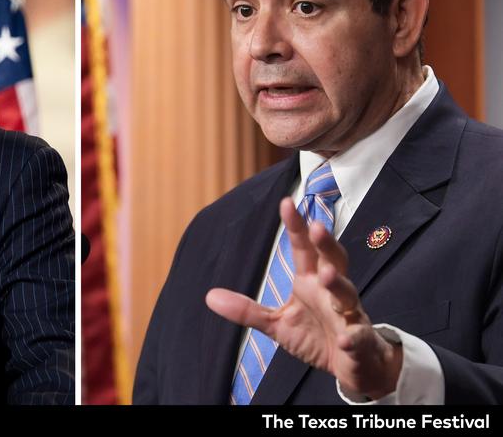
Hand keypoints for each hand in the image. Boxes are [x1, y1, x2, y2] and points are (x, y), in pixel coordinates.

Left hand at [205, 197, 402, 398]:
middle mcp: (332, 292)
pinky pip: (358, 336)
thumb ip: (246, 310)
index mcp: (310, 282)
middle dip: (326, 244)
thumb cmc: (315, 335)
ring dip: (339, 284)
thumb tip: (209, 296)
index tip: (286, 202)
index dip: (296, 227)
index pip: (303, 249)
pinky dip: (353, 336)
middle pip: (333, 260)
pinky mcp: (360, 341)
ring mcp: (349, 315)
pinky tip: (345, 338)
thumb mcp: (277, 323)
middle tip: (316, 226)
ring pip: (347, 294)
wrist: (352, 365)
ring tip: (327, 275)